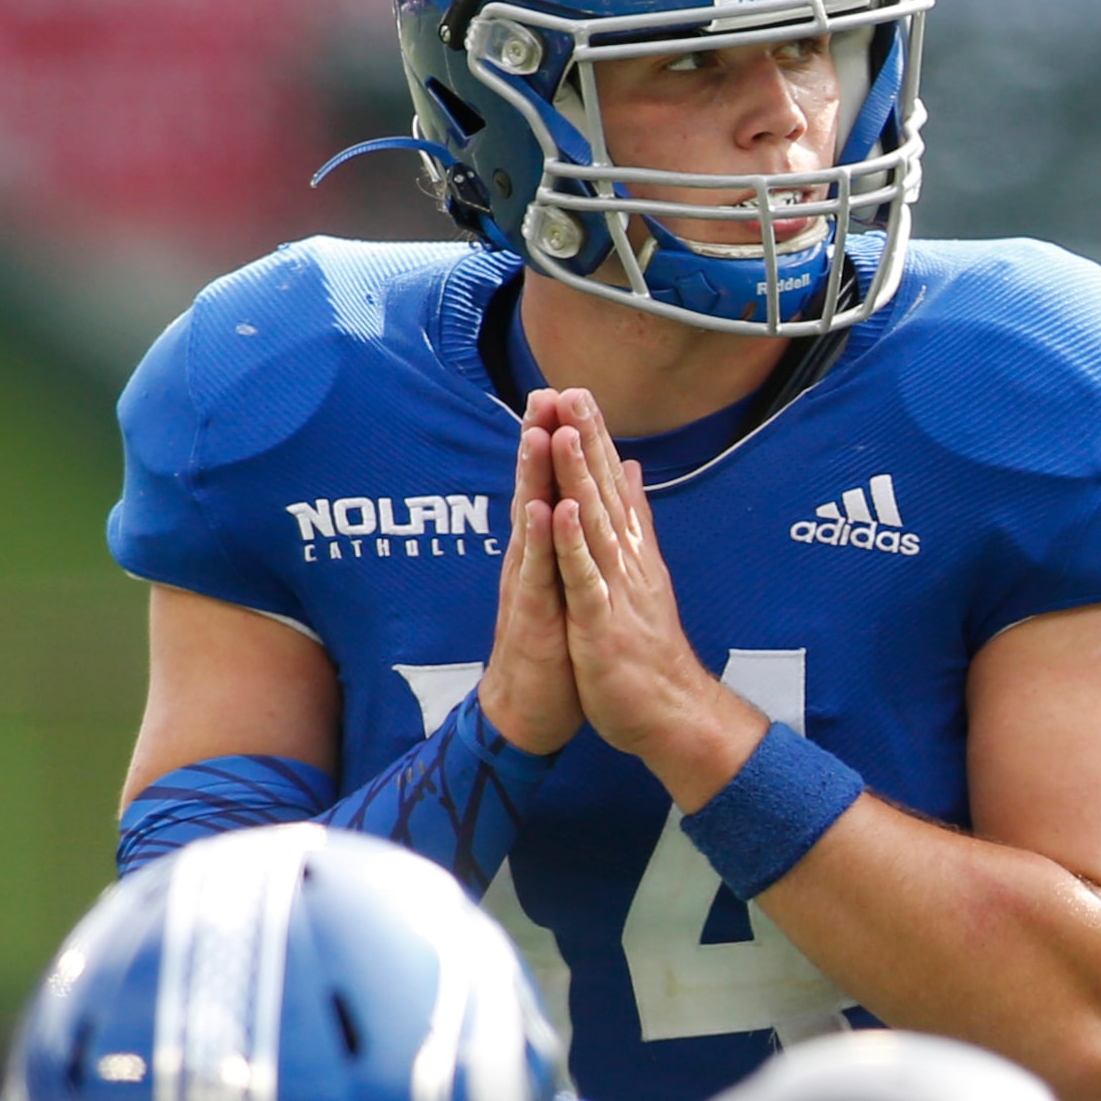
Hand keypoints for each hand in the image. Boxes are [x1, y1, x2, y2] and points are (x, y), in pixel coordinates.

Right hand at [476, 390, 583, 753]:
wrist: (529, 710)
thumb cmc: (550, 648)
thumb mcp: (564, 586)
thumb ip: (568, 544)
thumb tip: (574, 505)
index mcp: (544, 552)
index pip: (550, 486)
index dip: (558, 441)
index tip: (566, 393)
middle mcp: (530, 560)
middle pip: (533, 490)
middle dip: (538, 441)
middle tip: (542, 390)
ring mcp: (527, 585)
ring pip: (529, 522)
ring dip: (531, 478)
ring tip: (536, 431)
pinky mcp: (530, 616)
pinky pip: (533, 574)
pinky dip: (536, 541)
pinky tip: (537, 510)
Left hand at [546, 389, 763, 799]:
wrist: (671, 712)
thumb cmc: (648, 649)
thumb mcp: (641, 574)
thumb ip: (635, 521)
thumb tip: (629, 471)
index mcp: (630, 551)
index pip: (610, 484)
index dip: (595, 437)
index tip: (578, 391)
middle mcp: (626, 561)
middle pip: (604, 490)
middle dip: (587, 439)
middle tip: (572, 389)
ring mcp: (616, 589)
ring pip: (593, 523)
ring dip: (580, 476)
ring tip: (566, 430)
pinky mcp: (602, 622)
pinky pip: (584, 577)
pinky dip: (572, 543)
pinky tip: (561, 509)